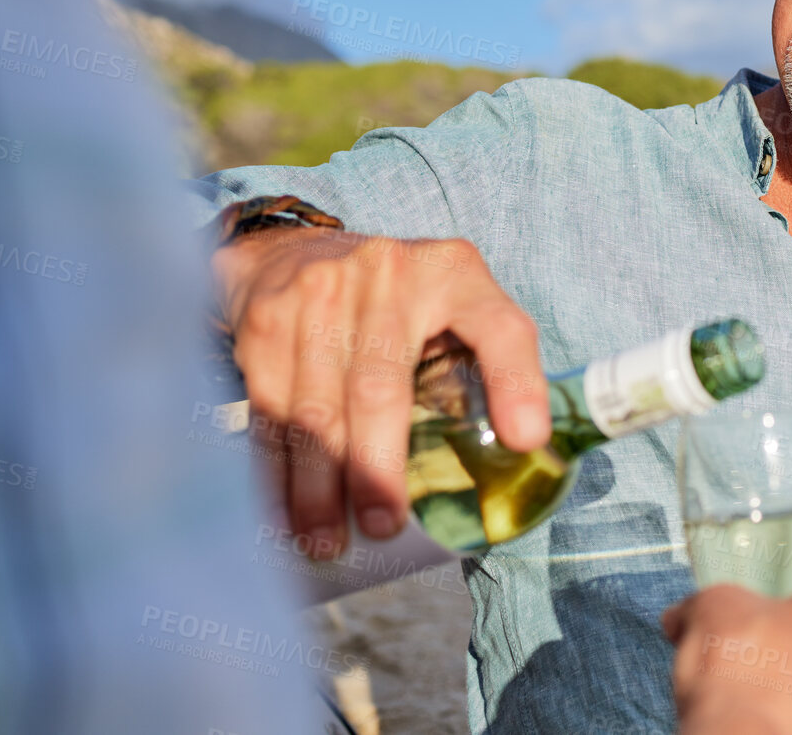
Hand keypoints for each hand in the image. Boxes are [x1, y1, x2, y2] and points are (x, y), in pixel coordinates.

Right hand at [214, 226, 548, 556]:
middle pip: (381, 387)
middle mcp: (389, 275)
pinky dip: (276, 472)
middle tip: (385, 526)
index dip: (516, 383)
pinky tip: (286, 515)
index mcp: (456, 274)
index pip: (500, 327)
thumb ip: (491, 362)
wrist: (294, 251)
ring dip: (319, 487)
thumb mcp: (457, 305)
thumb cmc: (399, 301)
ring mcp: (320, 295)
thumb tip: (522, 453)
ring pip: (316, 411)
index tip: (525, 442)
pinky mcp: (266, 325)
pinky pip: (269, 413)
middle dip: (378, 466)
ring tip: (328, 541)